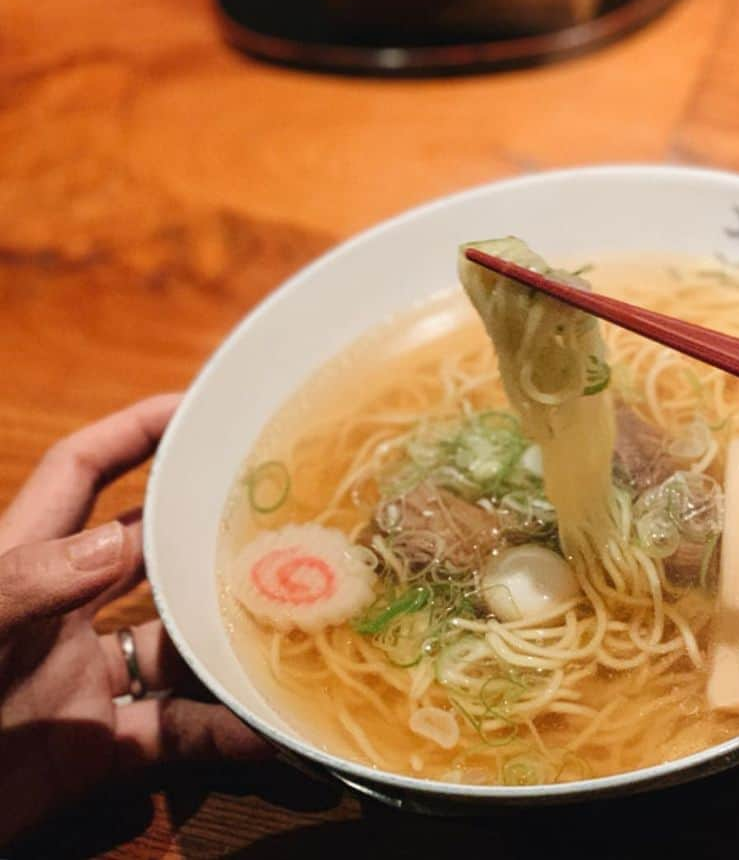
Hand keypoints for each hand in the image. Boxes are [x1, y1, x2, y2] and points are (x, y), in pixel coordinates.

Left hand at [0, 396, 268, 846]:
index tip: (201, 407)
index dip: (135, 430)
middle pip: (152, 550)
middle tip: (287, 511)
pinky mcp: (94, 746)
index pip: (82, 471)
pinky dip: (220, 731)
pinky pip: (173, 731)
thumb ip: (27, 585)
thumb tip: (115, 541)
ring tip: (296, 624)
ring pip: (178, 642)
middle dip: (212, 529)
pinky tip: (264, 729)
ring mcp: (82, 676)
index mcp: (28, 561)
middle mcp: (64, 609)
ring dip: (232, 638)